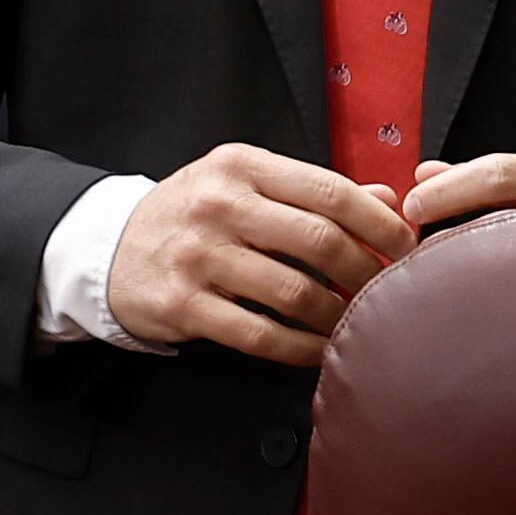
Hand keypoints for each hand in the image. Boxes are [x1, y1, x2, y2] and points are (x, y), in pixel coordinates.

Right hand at [104, 143, 414, 366]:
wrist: (108, 248)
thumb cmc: (194, 212)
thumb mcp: (247, 182)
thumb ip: (314, 189)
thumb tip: (387, 197)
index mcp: (243, 166)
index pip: (329, 190)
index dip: (379, 221)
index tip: (407, 242)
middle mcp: (219, 206)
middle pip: (319, 241)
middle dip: (367, 270)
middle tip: (390, 288)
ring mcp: (197, 257)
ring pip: (293, 293)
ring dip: (338, 313)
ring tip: (359, 320)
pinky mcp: (182, 306)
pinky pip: (258, 335)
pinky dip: (300, 348)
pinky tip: (321, 349)